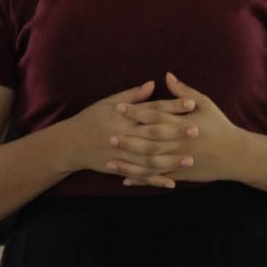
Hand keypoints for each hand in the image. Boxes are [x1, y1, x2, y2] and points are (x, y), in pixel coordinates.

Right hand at [58, 81, 196, 188]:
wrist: (70, 143)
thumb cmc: (91, 119)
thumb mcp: (107, 102)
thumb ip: (132, 95)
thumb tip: (152, 83)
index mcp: (122, 116)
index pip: (151, 109)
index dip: (171, 106)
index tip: (191, 104)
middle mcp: (122, 134)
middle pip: (153, 134)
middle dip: (176, 132)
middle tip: (197, 130)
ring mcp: (121, 154)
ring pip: (149, 158)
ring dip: (170, 160)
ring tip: (190, 159)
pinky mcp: (119, 168)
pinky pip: (140, 176)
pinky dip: (155, 180)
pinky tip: (171, 182)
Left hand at [118, 72, 245, 186]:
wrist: (236, 154)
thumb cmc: (219, 125)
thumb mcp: (205, 104)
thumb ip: (183, 92)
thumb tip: (167, 75)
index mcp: (183, 124)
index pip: (156, 116)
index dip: (137, 111)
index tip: (119, 107)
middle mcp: (180, 143)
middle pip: (151, 141)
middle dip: (129, 139)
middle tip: (108, 136)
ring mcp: (180, 160)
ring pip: (151, 163)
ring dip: (130, 163)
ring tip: (110, 161)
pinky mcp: (181, 174)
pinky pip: (158, 177)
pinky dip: (142, 179)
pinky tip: (125, 179)